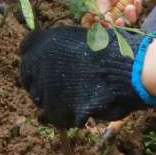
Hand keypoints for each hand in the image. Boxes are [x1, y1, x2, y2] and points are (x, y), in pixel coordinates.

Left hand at [18, 26, 149, 127]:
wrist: (129, 70)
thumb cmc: (111, 49)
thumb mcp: (80, 38)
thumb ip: (61, 48)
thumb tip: (53, 59)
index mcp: (44, 43)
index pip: (26, 50)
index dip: (35, 58)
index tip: (45, 64)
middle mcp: (39, 65)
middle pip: (28, 78)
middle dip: (41, 82)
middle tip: (61, 85)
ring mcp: (47, 89)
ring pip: (42, 100)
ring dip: (54, 100)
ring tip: (76, 97)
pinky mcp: (58, 110)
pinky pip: (58, 116)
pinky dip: (69, 115)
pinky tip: (85, 108)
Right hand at [85, 0, 143, 26]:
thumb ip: (102, 15)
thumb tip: (106, 27)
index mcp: (94, 8)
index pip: (91, 23)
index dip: (96, 29)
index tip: (103, 29)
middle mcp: (106, 11)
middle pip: (110, 27)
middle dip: (116, 25)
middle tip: (120, 20)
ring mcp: (118, 10)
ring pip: (123, 23)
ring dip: (128, 16)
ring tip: (130, 6)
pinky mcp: (129, 7)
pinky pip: (133, 15)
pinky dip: (136, 9)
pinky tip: (136, 0)